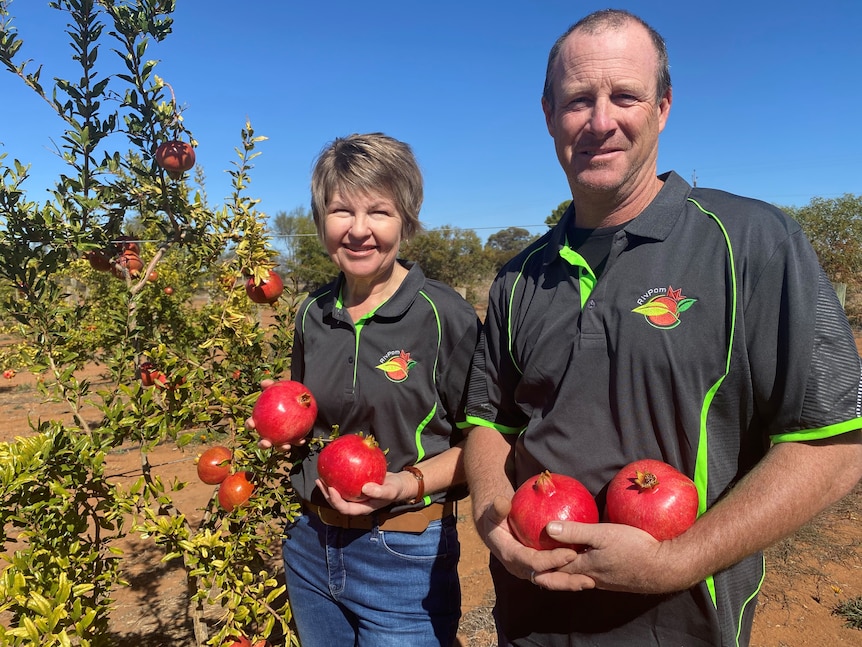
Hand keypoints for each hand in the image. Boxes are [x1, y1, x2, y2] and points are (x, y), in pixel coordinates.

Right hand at [246, 380, 306, 451]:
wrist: (301, 401)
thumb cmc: (286, 395)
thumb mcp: (280, 389)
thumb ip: (272, 386)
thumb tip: (264, 382)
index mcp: (262, 420)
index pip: (253, 423)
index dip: (250, 425)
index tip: (252, 424)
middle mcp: (270, 431)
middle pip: (263, 440)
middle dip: (263, 444)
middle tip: (266, 442)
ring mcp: (281, 436)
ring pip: (279, 446)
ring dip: (281, 448)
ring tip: (286, 446)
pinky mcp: (293, 438)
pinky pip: (295, 442)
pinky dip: (298, 441)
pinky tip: (302, 440)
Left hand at [314, 470, 413, 514]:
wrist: (398, 484)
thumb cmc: (395, 489)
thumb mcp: (391, 491)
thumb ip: (379, 492)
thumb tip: (364, 488)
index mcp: (362, 508)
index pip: (345, 509)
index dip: (336, 501)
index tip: (331, 489)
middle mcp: (356, 503)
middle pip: (337, 503)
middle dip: (327, 494)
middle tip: (320, 481)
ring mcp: (355, 496)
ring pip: (338, 494)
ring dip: (328, 487)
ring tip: (321, 476)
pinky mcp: (356, 487)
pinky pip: (345, 483)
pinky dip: (338, 477)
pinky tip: (334, 466)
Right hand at [477, 495, 591, 591]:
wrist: (492, 529)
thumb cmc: (494, 517)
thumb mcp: (493, 511)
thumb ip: (497, 508)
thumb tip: (502, 501)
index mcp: (511, 555)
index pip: (533, 562)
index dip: (552, 560)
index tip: (570, 553)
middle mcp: (520, 568)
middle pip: (545, 579)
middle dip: (566, 582)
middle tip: (587, 580)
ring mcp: (528, 570)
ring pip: (551, 580)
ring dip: (570, 582)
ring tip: (590, 581)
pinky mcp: (536, 568)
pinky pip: (553, 574)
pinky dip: (567, 575)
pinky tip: (586, 571)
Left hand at [534, 520, 675, 593]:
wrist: (665, 567)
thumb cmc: (634, 548)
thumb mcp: (602, 534)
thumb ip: (575, 532)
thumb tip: (547, 529)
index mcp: (584, 568)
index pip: (553, 570)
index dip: (538, 563)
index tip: (524, 554)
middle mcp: (591, 579)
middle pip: (562, 578)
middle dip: (546, 572)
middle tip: (532, 563)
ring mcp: (603, 582)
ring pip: (576, 578)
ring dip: (562, 571)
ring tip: (552, 559)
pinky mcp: (615, 580)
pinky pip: (590, 575)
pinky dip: (579, 569)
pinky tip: (582, 558)